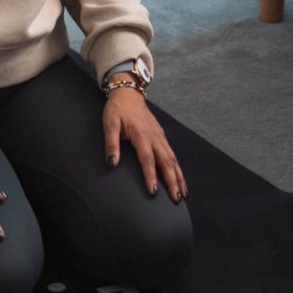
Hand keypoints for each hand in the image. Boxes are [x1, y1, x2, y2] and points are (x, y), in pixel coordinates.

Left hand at [103, 86, 187, 202]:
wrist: (128, 93)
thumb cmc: (117, 109)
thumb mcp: (109, 124)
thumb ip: (111, 144)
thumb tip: (111, 164)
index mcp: (142, 134)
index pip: (147, 159)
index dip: (151, 176)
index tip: (154, 192)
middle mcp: (154, 137)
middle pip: (167, 162)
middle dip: (173, 182)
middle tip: (176, 199)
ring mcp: (160, 136)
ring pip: (173, 159)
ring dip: (179, 177)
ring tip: (183, 194)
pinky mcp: (161, 137)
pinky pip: (172, 154)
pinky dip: (178, 168)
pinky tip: (180, 178)